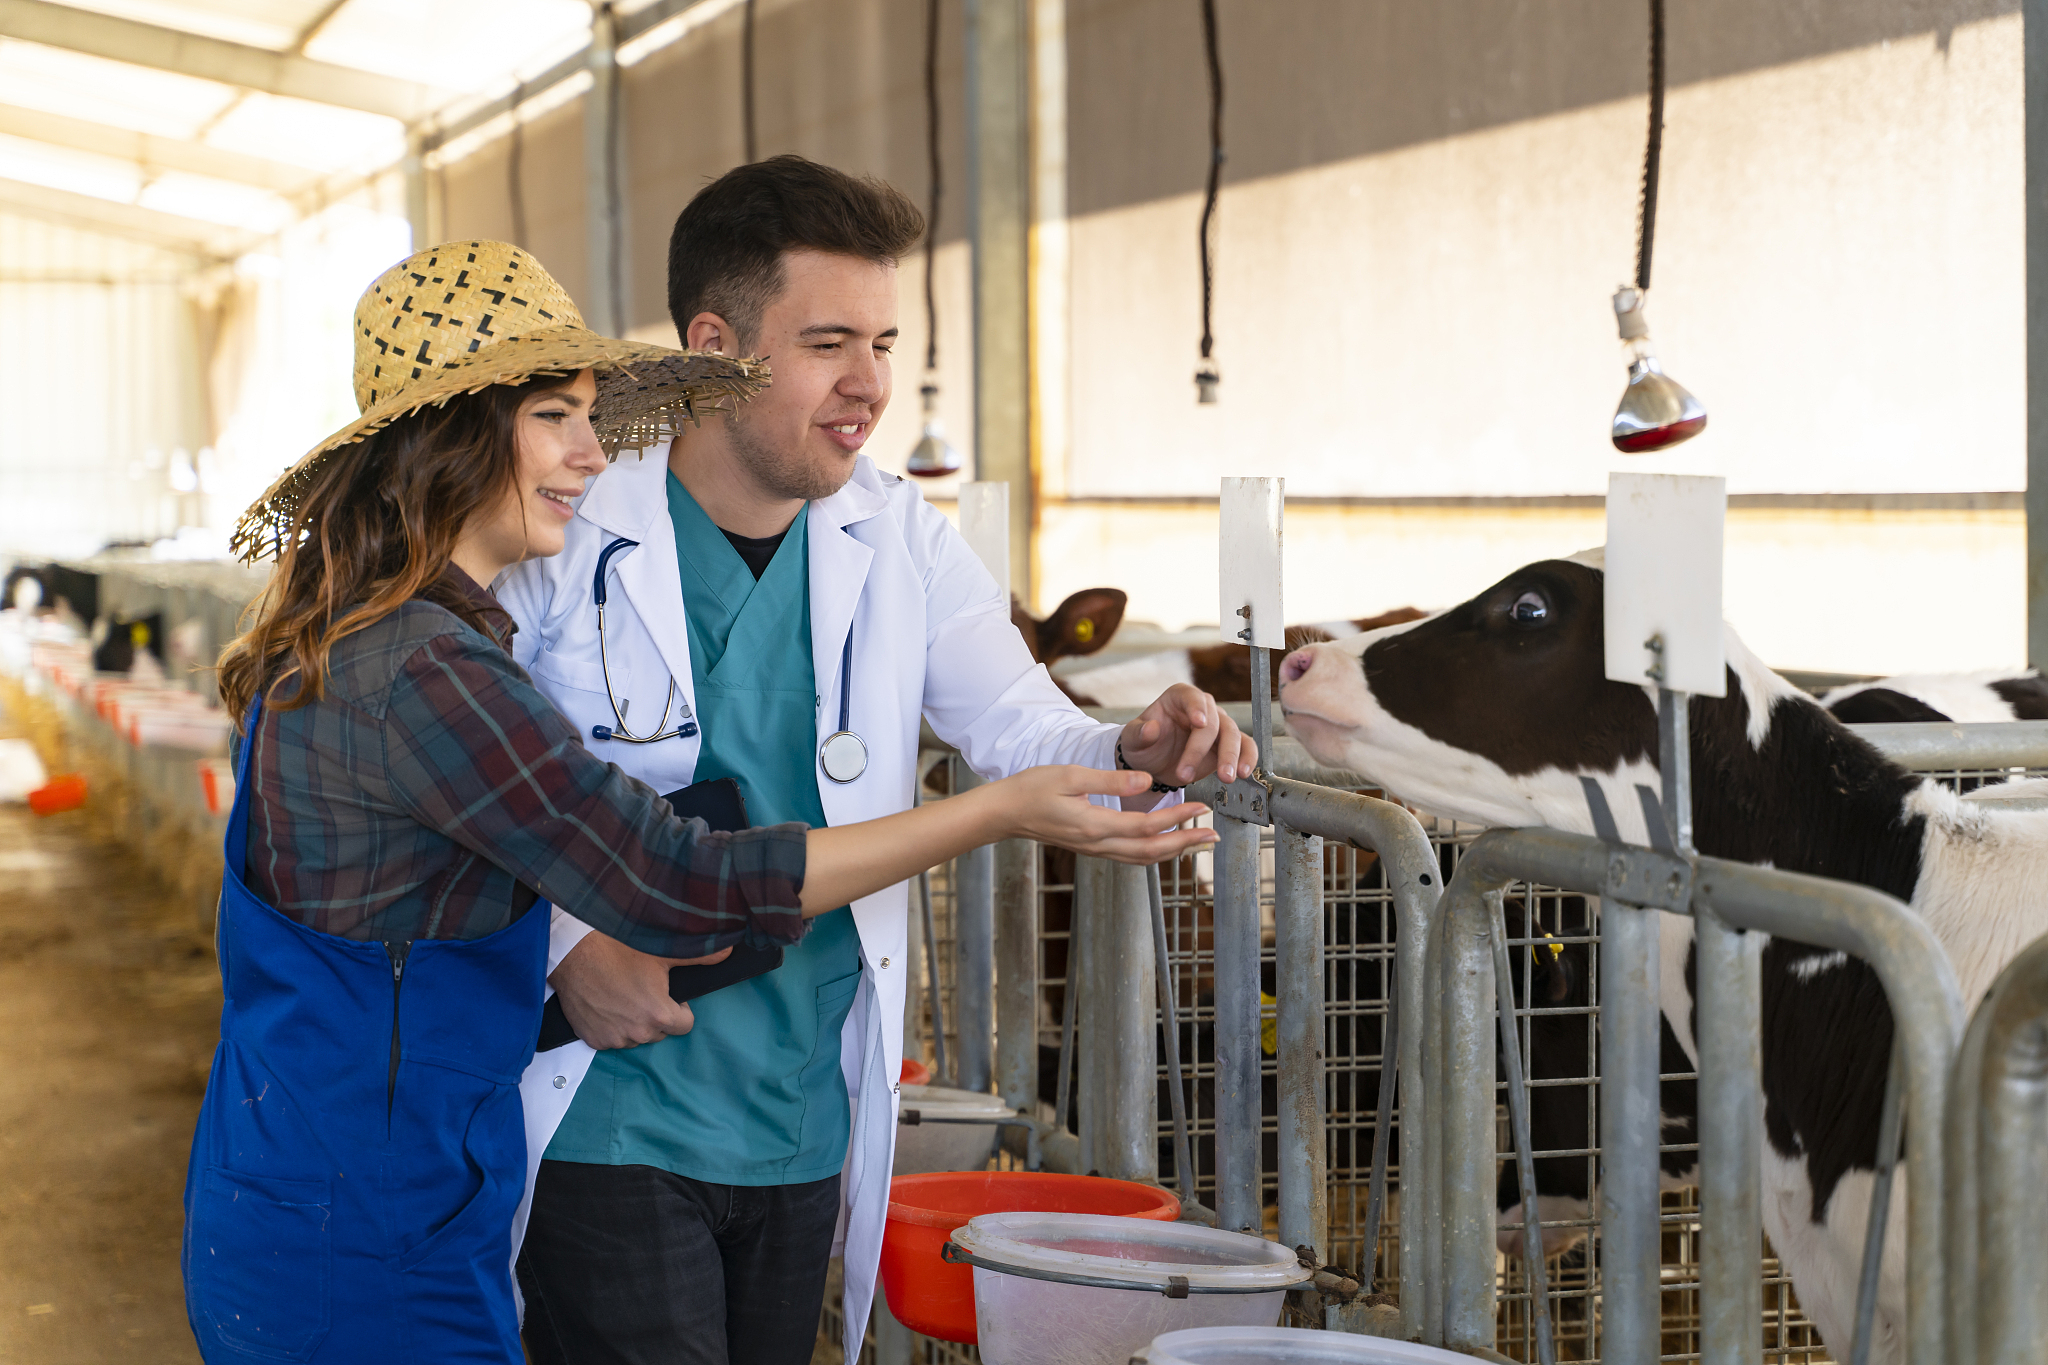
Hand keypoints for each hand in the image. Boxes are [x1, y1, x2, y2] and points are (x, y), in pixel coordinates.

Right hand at [546, 934, 732, 1049]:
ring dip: (634, 1022)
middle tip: (643, 990)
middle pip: (660, 1032)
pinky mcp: (592, 1040)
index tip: (669, 994)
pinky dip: (612, 1026)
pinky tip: (607, 1004)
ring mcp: (614, 1039)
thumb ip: (699, 957)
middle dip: (657, 1015)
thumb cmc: (617, 951)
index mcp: (660, 1015)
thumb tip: (727, 953)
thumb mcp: (662, 953)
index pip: (685, 1025)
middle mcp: (638, 1033)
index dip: (681, 1008)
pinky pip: (612, 1038)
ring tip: (624, 995)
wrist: (573, 955)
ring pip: (636, 1036)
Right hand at [979, 766, 1215, 863]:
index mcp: (1094, 825)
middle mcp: (1097, 844)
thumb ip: (1112, 779)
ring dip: (1174, 852)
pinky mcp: (1091, 848)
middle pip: (1151, 851)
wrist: (1004, 812)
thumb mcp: (1071, 774)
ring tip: (1198, 843)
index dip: (1178, 818)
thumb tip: (1148, 781)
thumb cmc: (1033, 788)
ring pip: (1142, 859)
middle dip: (1186, 844)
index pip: (1147, 826)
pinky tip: (1165, 844)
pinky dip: (1154, 852)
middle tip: (1214, 836)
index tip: (1202, 808)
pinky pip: (1130, 857)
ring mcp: (1094, 850)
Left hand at [1119, 684, 1257, 791]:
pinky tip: (1244, 773)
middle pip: (1213, 722)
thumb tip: (1151, 728)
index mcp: (1179, 697)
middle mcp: (1202, 708)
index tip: (1199, 723)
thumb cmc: (1144, 745)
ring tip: (1225, 777)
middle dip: (1204, 748)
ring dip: (1231, 756)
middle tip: (1189, 772)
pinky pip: (1245, 746)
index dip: (1197, 708)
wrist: (1154, 764)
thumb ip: (1139, 733)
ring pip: (1233, 735)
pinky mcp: (1228, 744)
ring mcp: (1218, 726)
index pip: (1192, 697)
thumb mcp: (1132, 740)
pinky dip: (1248, 758)